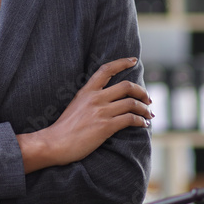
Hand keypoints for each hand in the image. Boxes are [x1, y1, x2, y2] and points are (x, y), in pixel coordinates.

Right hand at [17, 57, 151, 172]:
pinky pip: (130, 119)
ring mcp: (101, 111)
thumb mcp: (75, 105)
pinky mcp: (106, 126)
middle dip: (142, 92)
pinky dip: (141, 121)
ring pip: (132, 103)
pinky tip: (143, 125)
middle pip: (126, 86)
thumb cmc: (64, 128)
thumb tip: (106, 100)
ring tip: (149, 115)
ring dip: (145, 109)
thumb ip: (90, 100)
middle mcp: (95, 98)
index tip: (133, 61)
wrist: (55, 143)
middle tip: (148, 99)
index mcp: (86, 91)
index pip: (106, 69)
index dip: (122, 62)